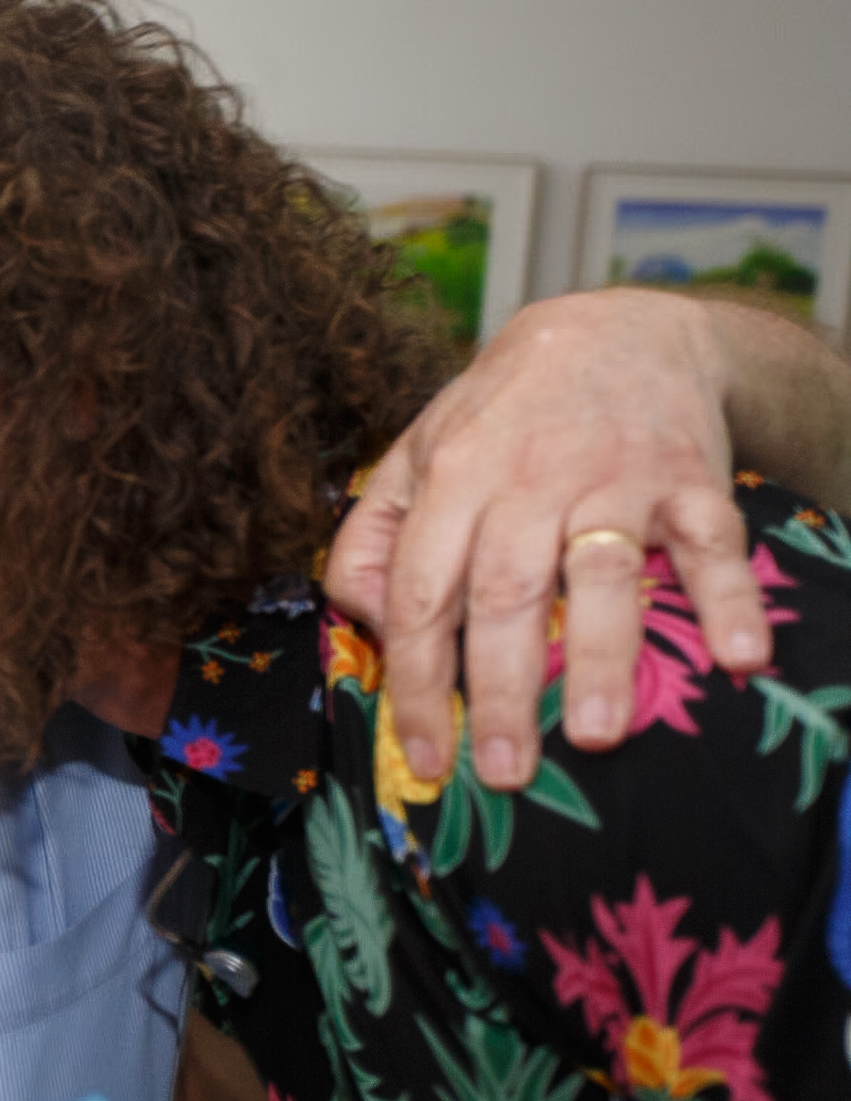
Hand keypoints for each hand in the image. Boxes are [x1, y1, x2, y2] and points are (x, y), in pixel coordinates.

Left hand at [325, 290, 763, 787]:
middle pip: (506, 593)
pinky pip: (712, 542)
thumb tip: (362, 620)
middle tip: (504, 771)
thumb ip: (371, 536)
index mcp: (452, 478)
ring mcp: (615, 477)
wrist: (617, 330)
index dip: (417, 678)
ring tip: (598, 734)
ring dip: (605, 656)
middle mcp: (529, 479)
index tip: (424, 752)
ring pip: (603, 573)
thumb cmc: (501, 415)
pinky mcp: (691, 478)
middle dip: (503, 689)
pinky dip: (730, 598)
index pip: (422, 591)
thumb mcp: (417, 455)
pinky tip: (738, 658)